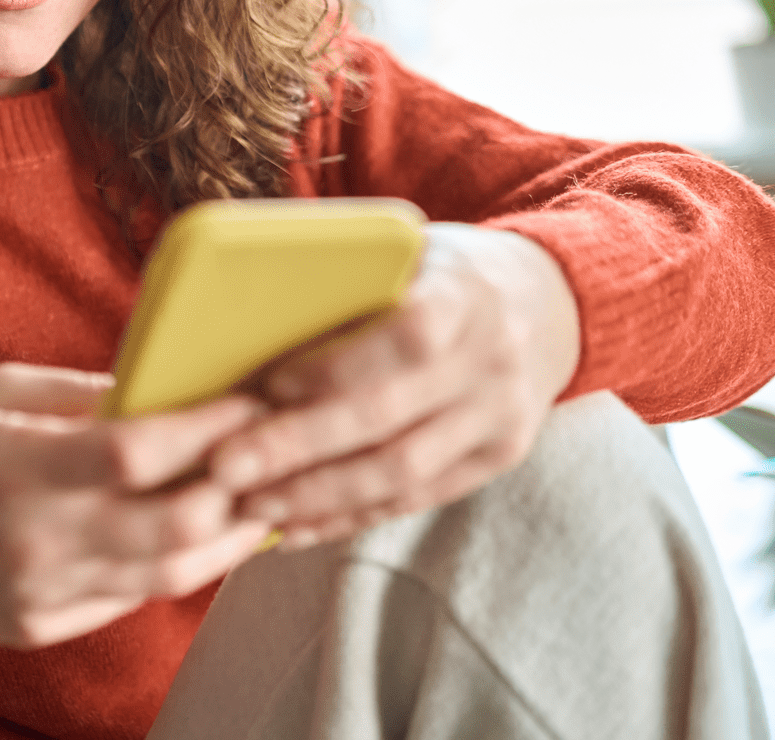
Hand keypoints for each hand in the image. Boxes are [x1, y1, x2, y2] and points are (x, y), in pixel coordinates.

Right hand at [0, 363, 273, 647]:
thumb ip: (82, 393)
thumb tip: (165, 388)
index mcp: (20, 467)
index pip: (136, 452)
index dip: (206, 428)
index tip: (249, 401)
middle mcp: (37, 538)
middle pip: (173, 526)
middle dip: (237, 489)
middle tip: (271, 455)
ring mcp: (43, 591)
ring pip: (169, 576)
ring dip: (228, 539)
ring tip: (260, 503)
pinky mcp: (46, 624)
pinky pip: (132, 599)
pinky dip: (177, 566)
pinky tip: (204, 537)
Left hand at [207, 223, 580, 548]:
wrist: (549, 303)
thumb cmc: (444, 269)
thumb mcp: (409, 249)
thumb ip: (348, 280)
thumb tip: (242, 314)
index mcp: (464, 295)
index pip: (405, 338)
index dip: (335, 368)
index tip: (268, 384)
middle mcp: (490, 362)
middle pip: (388, 420)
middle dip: (298, 448)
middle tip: (225, 467)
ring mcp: (500, 419)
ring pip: (400, 473)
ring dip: (316, 496)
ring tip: (249, 504)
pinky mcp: (496, 460)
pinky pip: (415, 499)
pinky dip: (349, 516)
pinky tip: (295, 525)